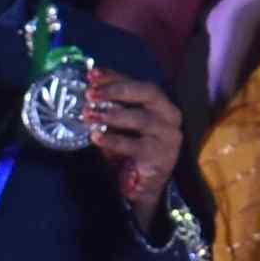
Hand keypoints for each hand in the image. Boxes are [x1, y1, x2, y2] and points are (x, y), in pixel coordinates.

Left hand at [87, 65, 186, 215]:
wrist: (144, 186)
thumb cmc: (133, 149)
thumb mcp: (123, 124)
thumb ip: (112, 106)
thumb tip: (89, 86)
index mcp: (161, 104)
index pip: (138, 83)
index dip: (115, 77)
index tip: (92, 75)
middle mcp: (169, 116)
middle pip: (147, 93)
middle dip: (117, 91)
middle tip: (91, 94)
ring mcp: (168, 137)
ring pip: (141, 119)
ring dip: (112, 115)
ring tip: (89, 115)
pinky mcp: (160, 157)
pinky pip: (135, 145)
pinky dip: (113, 140)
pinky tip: (97, 137)